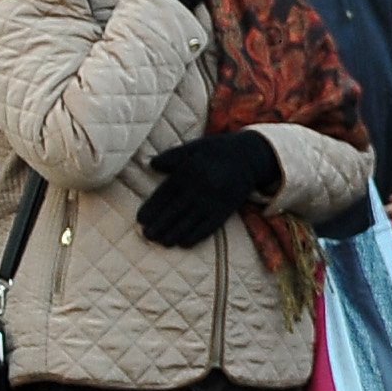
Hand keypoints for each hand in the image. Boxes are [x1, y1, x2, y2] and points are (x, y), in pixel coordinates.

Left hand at [133, 130, 281, 247]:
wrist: (250, 155)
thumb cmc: (217, 150)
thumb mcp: (193, 147)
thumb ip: (172, 156)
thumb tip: (151, 164)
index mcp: (189, 171)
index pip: (165, 194)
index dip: (152, 208)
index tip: (141, 219)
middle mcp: (200, 187)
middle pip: (174, 211)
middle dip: (159, 225)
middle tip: (147, 236)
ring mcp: (213, 200)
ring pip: (189, 222)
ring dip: (174, 234)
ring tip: (162, 242)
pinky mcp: (226, 209)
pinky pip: (208, 227)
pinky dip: (195, 236)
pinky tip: (184, 243)